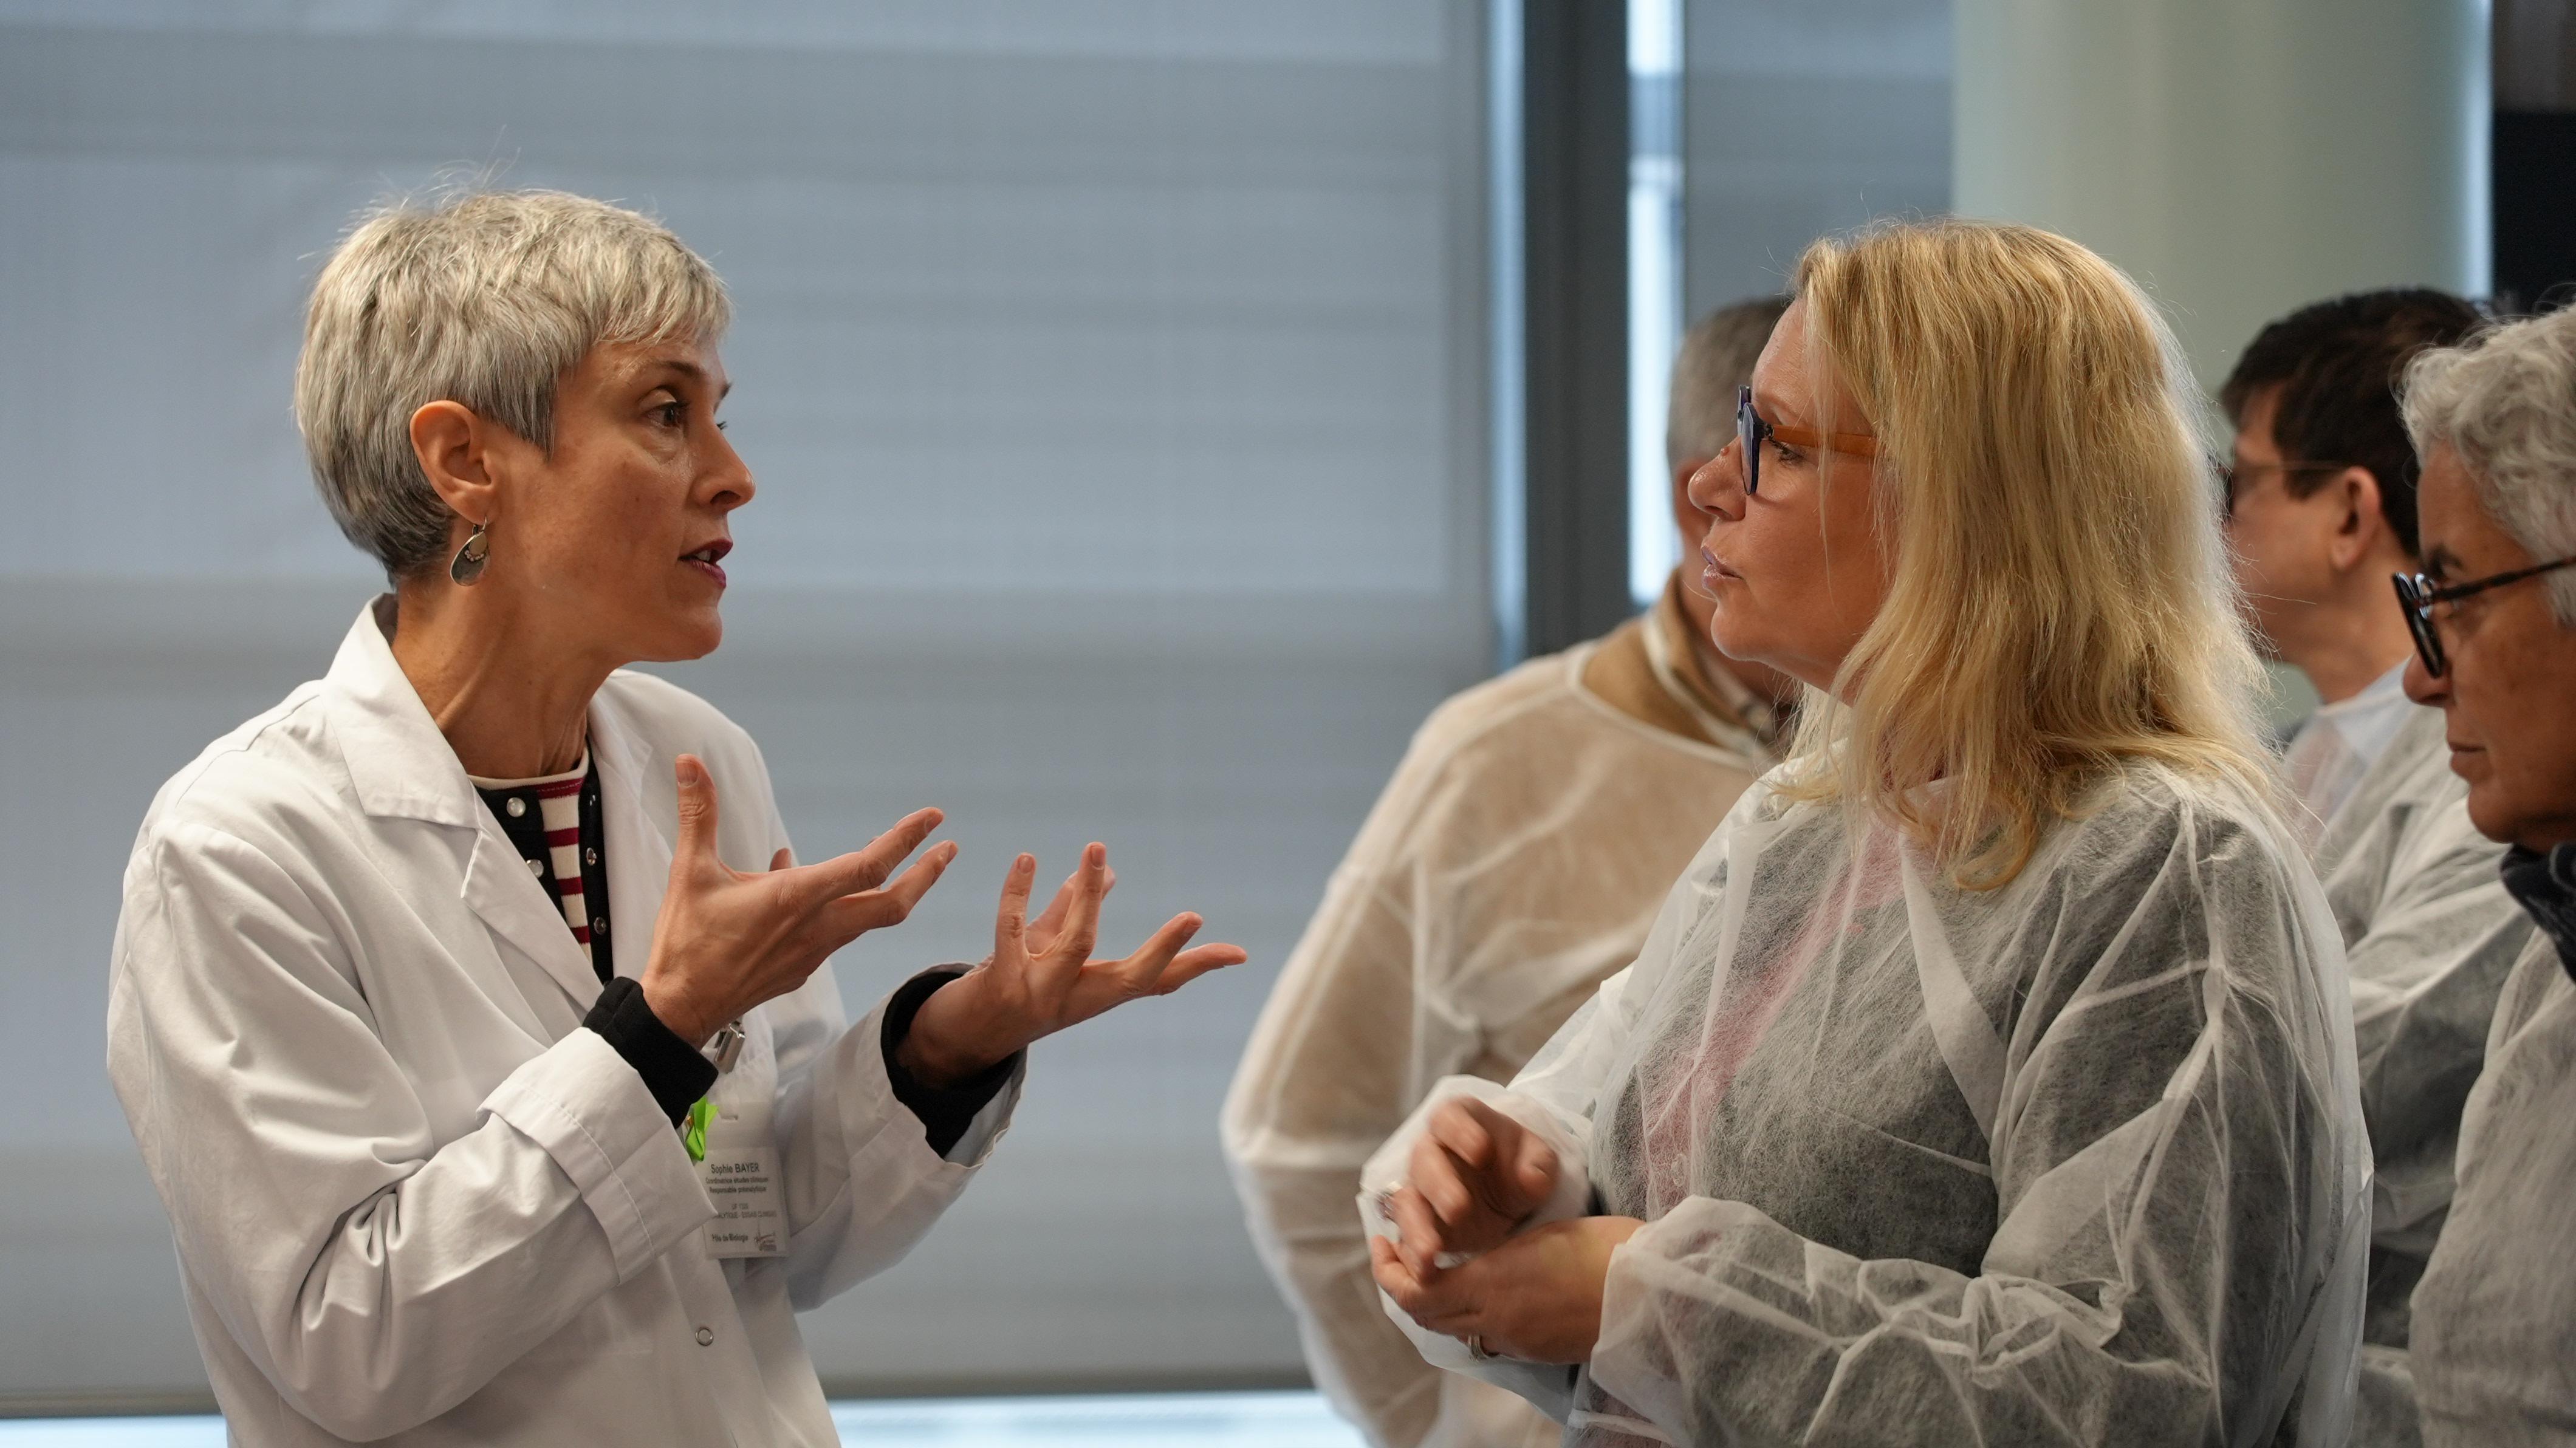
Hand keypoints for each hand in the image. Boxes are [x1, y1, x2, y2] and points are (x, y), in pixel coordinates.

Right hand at [641, 756, 954, 1045]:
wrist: (680, 1011)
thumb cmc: (686, 944)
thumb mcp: (690, 872)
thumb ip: (698, 814)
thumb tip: (689, 761)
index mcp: (797, 899)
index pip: (869, 865)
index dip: (905, 839)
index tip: (933, 818)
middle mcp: (817, 927)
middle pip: (892, 903)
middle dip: (925, 874)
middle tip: (948, 848)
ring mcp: (814, 951)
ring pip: (868, 919)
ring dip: (891, 890)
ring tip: (900, 862)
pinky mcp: (802, 967)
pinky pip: (837, 932)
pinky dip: (842, 905)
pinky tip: (816, 886)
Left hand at [896, 843, 1245, 1085]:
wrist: (957, 1038)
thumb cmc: (1012, 988)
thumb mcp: (1048, 952)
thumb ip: (1072, 912)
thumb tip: (1108, 873)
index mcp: (1095, 994)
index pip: (1157, 981)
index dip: (1196, 966)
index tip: (1238, 953)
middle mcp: (1075, 1001)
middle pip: (1130, 978)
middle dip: (1164, 950)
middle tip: (1194, 918)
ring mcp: (1039, 996)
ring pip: (1074, 946)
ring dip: (1087, 897)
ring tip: (1097, 851)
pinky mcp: (1000, 983)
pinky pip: (1012, 933)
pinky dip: (1019, 895)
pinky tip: (1028, 861)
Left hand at [1370, 1216, 1643, 1364]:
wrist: (1654, 1291)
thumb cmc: (1604, 1247)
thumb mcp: (1540, 1236)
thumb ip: (1496, 1256)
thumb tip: (1473, 1265)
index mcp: (1493, 1285)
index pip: (1416, 1292)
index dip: (1391, 1271)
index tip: (1383, 1241)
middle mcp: (1497, 1321)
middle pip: (1426, 1317)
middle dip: (1404, 1286)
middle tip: (1398, 1253)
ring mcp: (1518, 1342)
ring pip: (1454, 1329)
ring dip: (1435, 1303)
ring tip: (1435, 1268)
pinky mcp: (1538, 1351)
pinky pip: (1487, 1337)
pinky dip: (1469, 1316)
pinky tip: (1480, 1289)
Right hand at [1383, 1097, 1562, 1274]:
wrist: (1512, 1196)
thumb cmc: (1521, 1166)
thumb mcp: (1539, 1161)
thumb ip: (1539, 1166)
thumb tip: (1530, 1180)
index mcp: (1459, 1122)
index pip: (1449, 1117)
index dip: (1460, 1132)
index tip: (1482, 1151)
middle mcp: (1432, 1151)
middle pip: (1423, 1160)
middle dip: (1439, 1185)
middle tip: (1459, 1209)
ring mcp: (1420, 1188)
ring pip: (1407, 1202)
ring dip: (1416, 1228)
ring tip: (1432, 1254)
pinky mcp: (1417, 1223)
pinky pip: (1406, 1235)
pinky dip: (1411, 1254)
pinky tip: (1424, 1273)